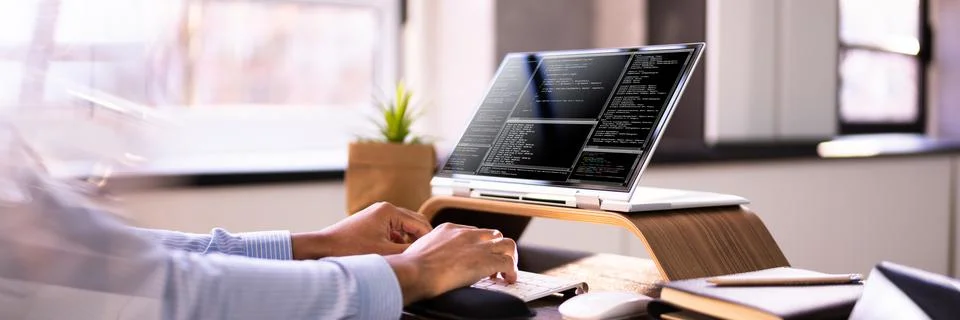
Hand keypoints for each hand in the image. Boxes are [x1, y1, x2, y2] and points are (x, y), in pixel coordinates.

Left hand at [291, 202, 431, 258]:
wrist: (323, 247)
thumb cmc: (349, 248)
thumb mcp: (384, 252)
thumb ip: (407, 252)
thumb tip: (425, 254)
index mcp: (390, 211)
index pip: (420, 223)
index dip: (429, 239)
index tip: (435, 252)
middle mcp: (385, 209)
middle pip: (413, 222)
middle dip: (421, 238)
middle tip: (429, 253)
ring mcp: (377, 215)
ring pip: (403, 228)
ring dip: (409, 240)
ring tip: (414, 255)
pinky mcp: (372, 223)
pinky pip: (392, 231)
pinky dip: (398, 241)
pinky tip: (398, 254)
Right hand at [384, 223, 518, 304]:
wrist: (416, 271)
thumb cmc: (411, 265)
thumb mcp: (419, 249)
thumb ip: (429, 251)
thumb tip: (425, 261)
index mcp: (449, 230)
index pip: (474, 232)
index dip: (478, 246)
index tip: (477, 257)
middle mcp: (467, 234)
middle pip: (493, 235)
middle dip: (495, 249)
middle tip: (492, 265)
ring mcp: (478, 247)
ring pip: (507, 245)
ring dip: (509, 258)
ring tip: (505, 272)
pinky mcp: (486, 261)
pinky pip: (508, 263)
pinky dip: (512, 272)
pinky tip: (508, 280)